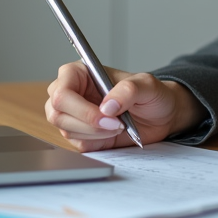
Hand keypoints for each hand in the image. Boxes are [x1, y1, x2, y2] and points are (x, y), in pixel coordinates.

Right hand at [45, 62, 206, 152]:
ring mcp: (72, 115)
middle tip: (117, 124)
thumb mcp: (147, 85)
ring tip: (118, 125)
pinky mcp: (80, 134)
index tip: (106, 115)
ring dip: (95, 133)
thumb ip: (128, 90)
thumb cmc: (150, 94)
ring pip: (66, 130)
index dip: (80, 108)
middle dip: (89, 123)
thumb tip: (106, 107)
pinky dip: (96, 142)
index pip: (61, 92)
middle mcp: (71, 93)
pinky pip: (76, 144)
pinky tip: (112, 133)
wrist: (160, 115)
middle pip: (57, 113)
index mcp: (79, 73)